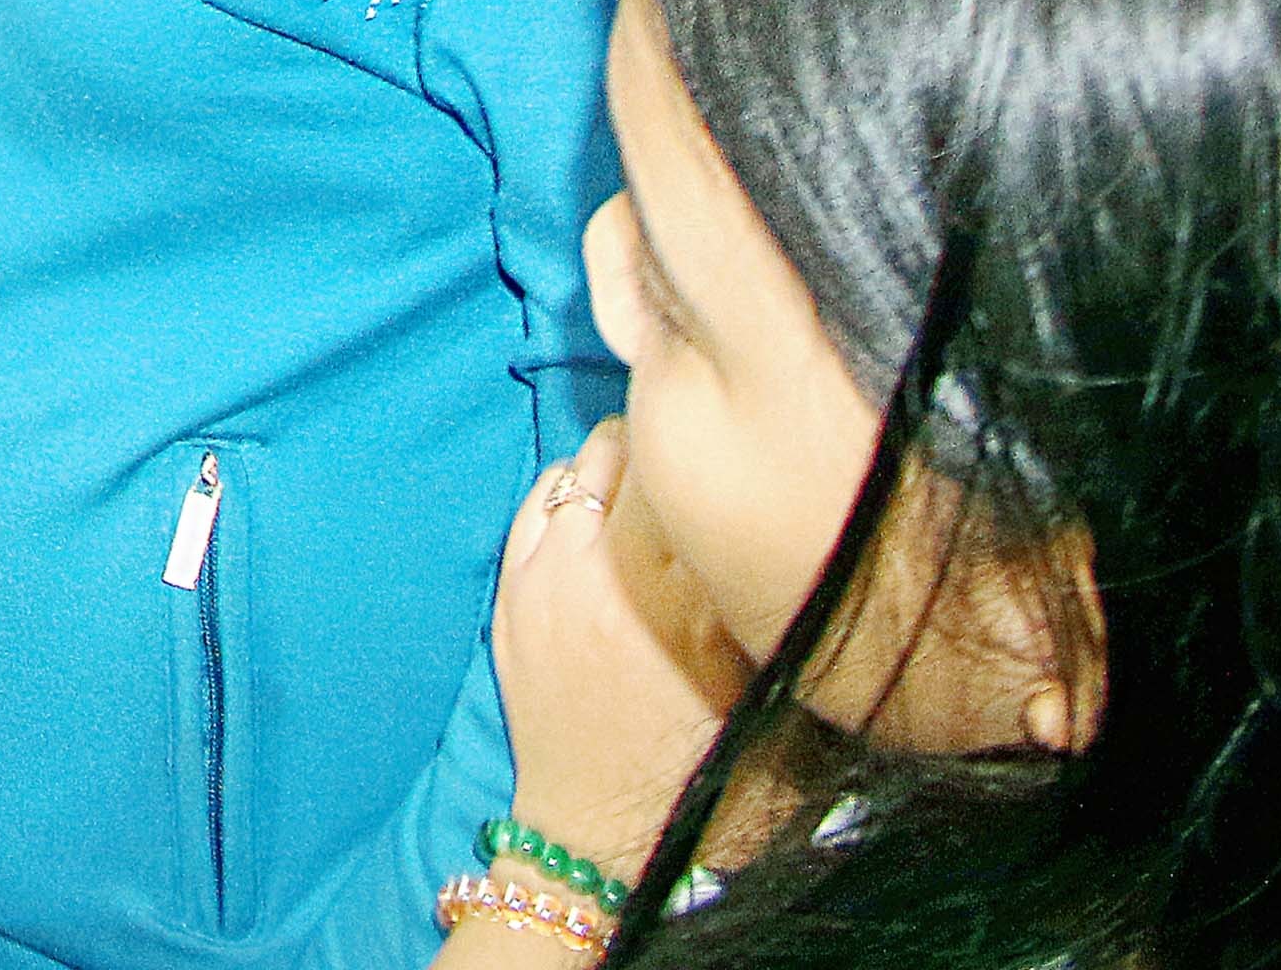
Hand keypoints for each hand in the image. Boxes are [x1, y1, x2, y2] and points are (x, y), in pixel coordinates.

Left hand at [491, 420, 738, 881]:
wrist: (603, 836)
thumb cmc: (698, 768)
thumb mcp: (760, 684)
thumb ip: (756, 597)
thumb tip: (771, 525)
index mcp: (682, 593)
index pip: (683, 469)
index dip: (704, 446)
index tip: (726, 445)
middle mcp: (607, 570)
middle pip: (622, 452)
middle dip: (654, 447)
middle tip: (682, 458)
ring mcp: (546, 580)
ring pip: (572, 470)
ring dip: (605, 468)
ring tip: (638, 484)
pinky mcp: (509, 598)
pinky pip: (532, 506)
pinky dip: (560, 495)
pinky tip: (587, 510)